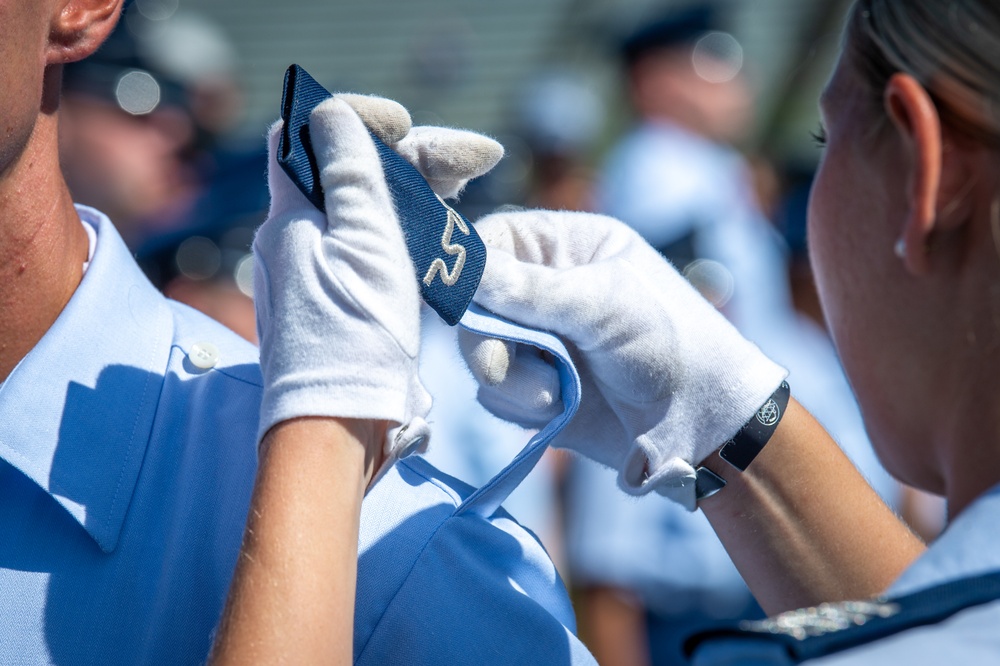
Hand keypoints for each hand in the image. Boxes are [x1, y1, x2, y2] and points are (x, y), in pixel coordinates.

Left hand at [253, 94, 501, 458]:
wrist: (341, 427)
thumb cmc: (353, 334)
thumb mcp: (362, 241)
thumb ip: (350, 173)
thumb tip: (329, 113)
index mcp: (292, 217)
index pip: (302, 135)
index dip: (353, 117)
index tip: (402, 124)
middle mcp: (301, 240)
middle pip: (352, 173)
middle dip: (412, 155)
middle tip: (475, 159)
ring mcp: (324, 274)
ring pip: (371, 212)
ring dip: (419, 191)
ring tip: (469, 183)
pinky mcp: (348, 305)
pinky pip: (377, 251)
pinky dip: (412, 232)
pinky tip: (447, 231)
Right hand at [460, 209, 786, 509]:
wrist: (702, 426)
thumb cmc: (670, 343)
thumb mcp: (604, 305)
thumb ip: (532, 291)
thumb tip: (463, 271)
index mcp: (569, 247)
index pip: (494, 241)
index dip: (472, 270)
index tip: (465, 301)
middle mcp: (547, 290)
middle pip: (475, 303)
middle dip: (488, 339)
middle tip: (501, 366)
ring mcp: (539, 342)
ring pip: (479, 353)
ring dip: (510, 379)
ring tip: (556, 395)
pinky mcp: (535, 390)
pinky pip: (495, 395)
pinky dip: (519, 406)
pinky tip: (559, 410)